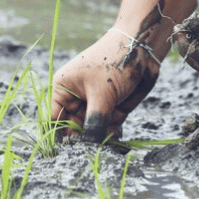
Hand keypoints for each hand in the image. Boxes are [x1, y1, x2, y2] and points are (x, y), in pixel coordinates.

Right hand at [51, 29, 160, 143]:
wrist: (143, 48)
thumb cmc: (115, 63)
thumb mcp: (102, 95)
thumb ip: (94, 123)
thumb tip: (88, 147)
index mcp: (64, 88)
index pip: (55, 118)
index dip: (60, 135)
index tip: (70, 150)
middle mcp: (77, 97)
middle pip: (74, 127)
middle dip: (84, 138)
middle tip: (94, 146)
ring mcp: (95, 102)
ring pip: (93, 129)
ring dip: (101, 135)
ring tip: (110, 132)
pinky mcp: (112, 106)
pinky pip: (108, 126)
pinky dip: (112, 132)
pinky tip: (117, 131)